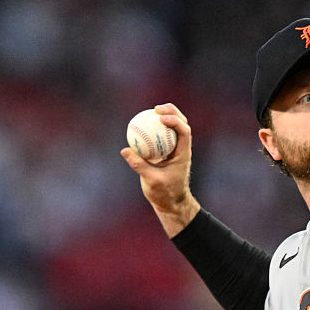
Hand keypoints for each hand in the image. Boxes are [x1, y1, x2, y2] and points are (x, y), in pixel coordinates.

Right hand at [120, 103, 199, 236]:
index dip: (175, 121)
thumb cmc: (165, 193)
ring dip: (166, 116)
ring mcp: (174, 149)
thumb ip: (139, 165)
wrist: (170, 201)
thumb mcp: (151, 181)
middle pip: (182, 124)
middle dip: (172, 112)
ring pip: (173, 128)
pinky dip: (154, 128)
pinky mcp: (166, 152)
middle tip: (156, 108)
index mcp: (183, 154)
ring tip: (151, 110)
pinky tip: (142, 123)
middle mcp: (181, 149)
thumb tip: (125, 150)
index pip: (184, 132)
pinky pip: (161, 136)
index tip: (160, 118)